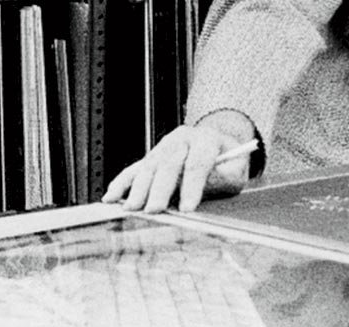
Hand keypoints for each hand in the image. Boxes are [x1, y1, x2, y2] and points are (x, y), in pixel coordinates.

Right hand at [102, 113, 255, 212]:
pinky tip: (111, 196)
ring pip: (150, 165)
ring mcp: (165, 145)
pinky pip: (134, 168)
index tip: (188, 208)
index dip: (193, 186)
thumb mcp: (238, 169)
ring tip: (132, 208)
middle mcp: (183, 138)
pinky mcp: (152, 156)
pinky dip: (122, 182)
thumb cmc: (228, 162)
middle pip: (169, 163)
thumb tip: (205, 186)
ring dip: (139, 188)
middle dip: (161, 188)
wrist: (218, 145)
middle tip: (155, 210)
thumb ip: (225, 177)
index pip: (198, 162)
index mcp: (207, 138)